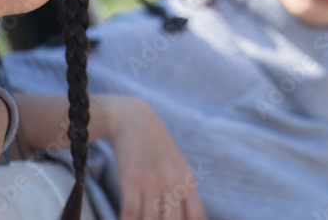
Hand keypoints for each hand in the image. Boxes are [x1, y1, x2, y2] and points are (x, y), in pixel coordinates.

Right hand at [97, 95, 206, 219]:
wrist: (132, 118)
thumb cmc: (154, 145)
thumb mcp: (176, 165)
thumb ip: (182, 189)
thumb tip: (188, 215)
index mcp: (186, 181)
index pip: (197, 216)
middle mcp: (172, 183)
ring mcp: (152, 182)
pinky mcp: (131, 180)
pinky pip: (130, 213)